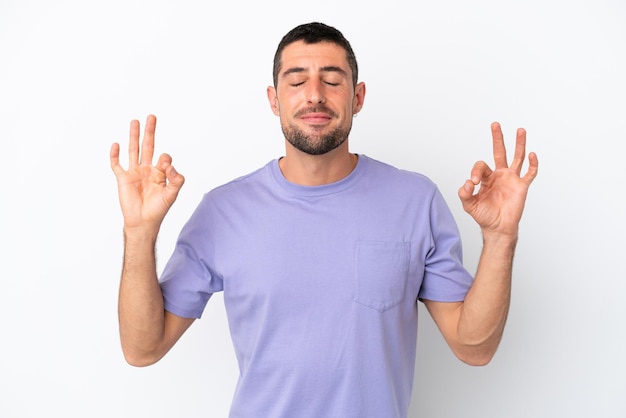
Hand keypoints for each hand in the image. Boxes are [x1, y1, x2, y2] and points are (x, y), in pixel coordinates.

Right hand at [110, 115, 184, 230]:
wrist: (143, 222)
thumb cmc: (158, 209)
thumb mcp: (172, 194)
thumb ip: (176, 179)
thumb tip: (170, 165)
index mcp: (159, 173)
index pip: (164, 158)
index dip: (166, 160)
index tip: (166, 168)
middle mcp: (147, 170)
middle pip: (148, 146)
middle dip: (150, 132)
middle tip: (152, 117)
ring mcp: (134, 173)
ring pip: (133, 150)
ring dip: (134, 136)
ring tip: (135, 121)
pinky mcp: (123, 179)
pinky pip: (117, 165)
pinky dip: (115, 155)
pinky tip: (116, 144)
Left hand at [458, 122, 538, 238]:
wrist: (498, 228)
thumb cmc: (484, 216)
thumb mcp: (469, 205)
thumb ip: (464, 194)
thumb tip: (467, 183)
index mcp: (486, 178)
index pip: (481, 165)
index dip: (475, 171)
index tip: (473, 184)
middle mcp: (499, 175)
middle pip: (499, 152)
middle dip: (497, 138)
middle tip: (495, 124)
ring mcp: (512, 179)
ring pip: (517, 157)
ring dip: (519, 144)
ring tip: (520, 130)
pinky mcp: (522, 186)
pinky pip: (530, 173)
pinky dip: (533, 164)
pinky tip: (533, 155)